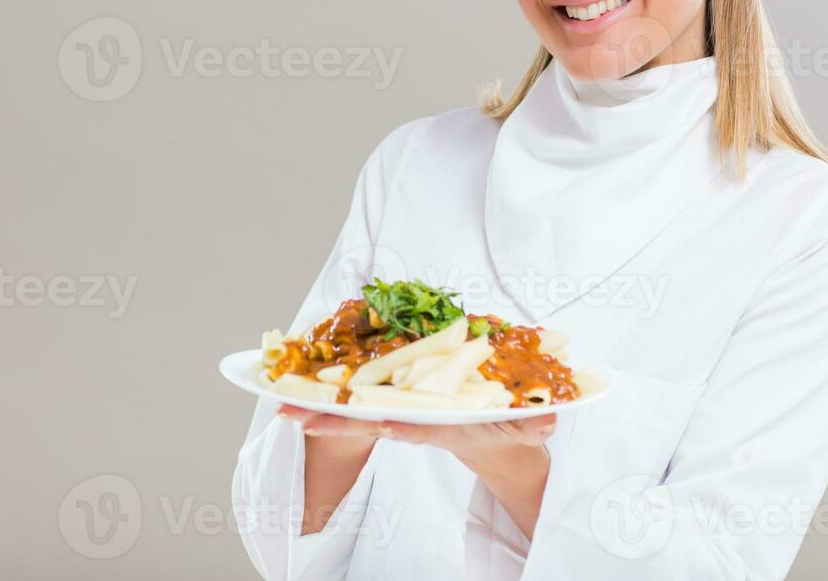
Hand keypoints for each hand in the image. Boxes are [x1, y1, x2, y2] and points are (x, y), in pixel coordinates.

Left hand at [276, 403, 555, 466]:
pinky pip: (363, 395)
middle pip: (368, 419)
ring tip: (280, 404)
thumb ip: (535, 425)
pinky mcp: (402, 399)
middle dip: (330, 419)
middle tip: (288, 414)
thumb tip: (546, 419)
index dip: (386, 423)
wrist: (498, 444)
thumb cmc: (510, 433)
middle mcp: (417, 420)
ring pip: (357, 410)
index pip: (411, 425)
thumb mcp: (526, 431)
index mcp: (443, 426)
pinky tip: (305, 384)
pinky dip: (335, 390)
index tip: (360, 422)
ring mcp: (406, 413)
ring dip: (321, 407)